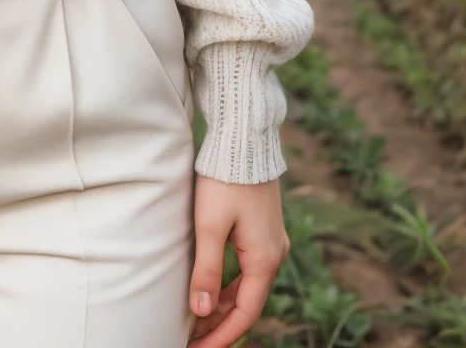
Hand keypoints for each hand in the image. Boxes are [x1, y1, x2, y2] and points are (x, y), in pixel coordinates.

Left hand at [187, 175, 289, 346]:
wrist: (244, 138)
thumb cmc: (225, 180)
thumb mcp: (210, 226)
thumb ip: (206, 270)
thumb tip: (201, 312)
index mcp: (264, 260)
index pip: (243, 315)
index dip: (220, 337)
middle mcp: (273, 254)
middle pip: (246, 303)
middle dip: (219, 325)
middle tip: (192, 340)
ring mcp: (269, 240)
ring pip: (246, 286)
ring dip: (223, 305)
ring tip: (196, 321)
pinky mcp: (262, 228)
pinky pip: (247, 269)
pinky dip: (229, 284)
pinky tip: (210, 288)